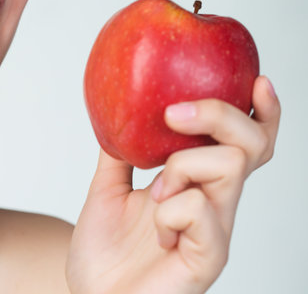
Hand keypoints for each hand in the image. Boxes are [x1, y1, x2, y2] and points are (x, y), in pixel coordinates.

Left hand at [66, 76, 279, 293]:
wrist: (91, 293)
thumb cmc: (105, 249)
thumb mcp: (106, 188)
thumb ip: (119, 153)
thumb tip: (120, 112)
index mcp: (199, 186)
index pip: (246, 145)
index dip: (261, 114)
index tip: (255, 80)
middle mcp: (215, 204)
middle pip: (251, 145)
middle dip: (218, 115)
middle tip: (174, 114)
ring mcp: (215, 231)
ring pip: (228, 167)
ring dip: (181, 165)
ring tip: (154, 191)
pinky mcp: (208, 258)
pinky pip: (202, 211)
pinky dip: (170, 210)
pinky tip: (157, 231)